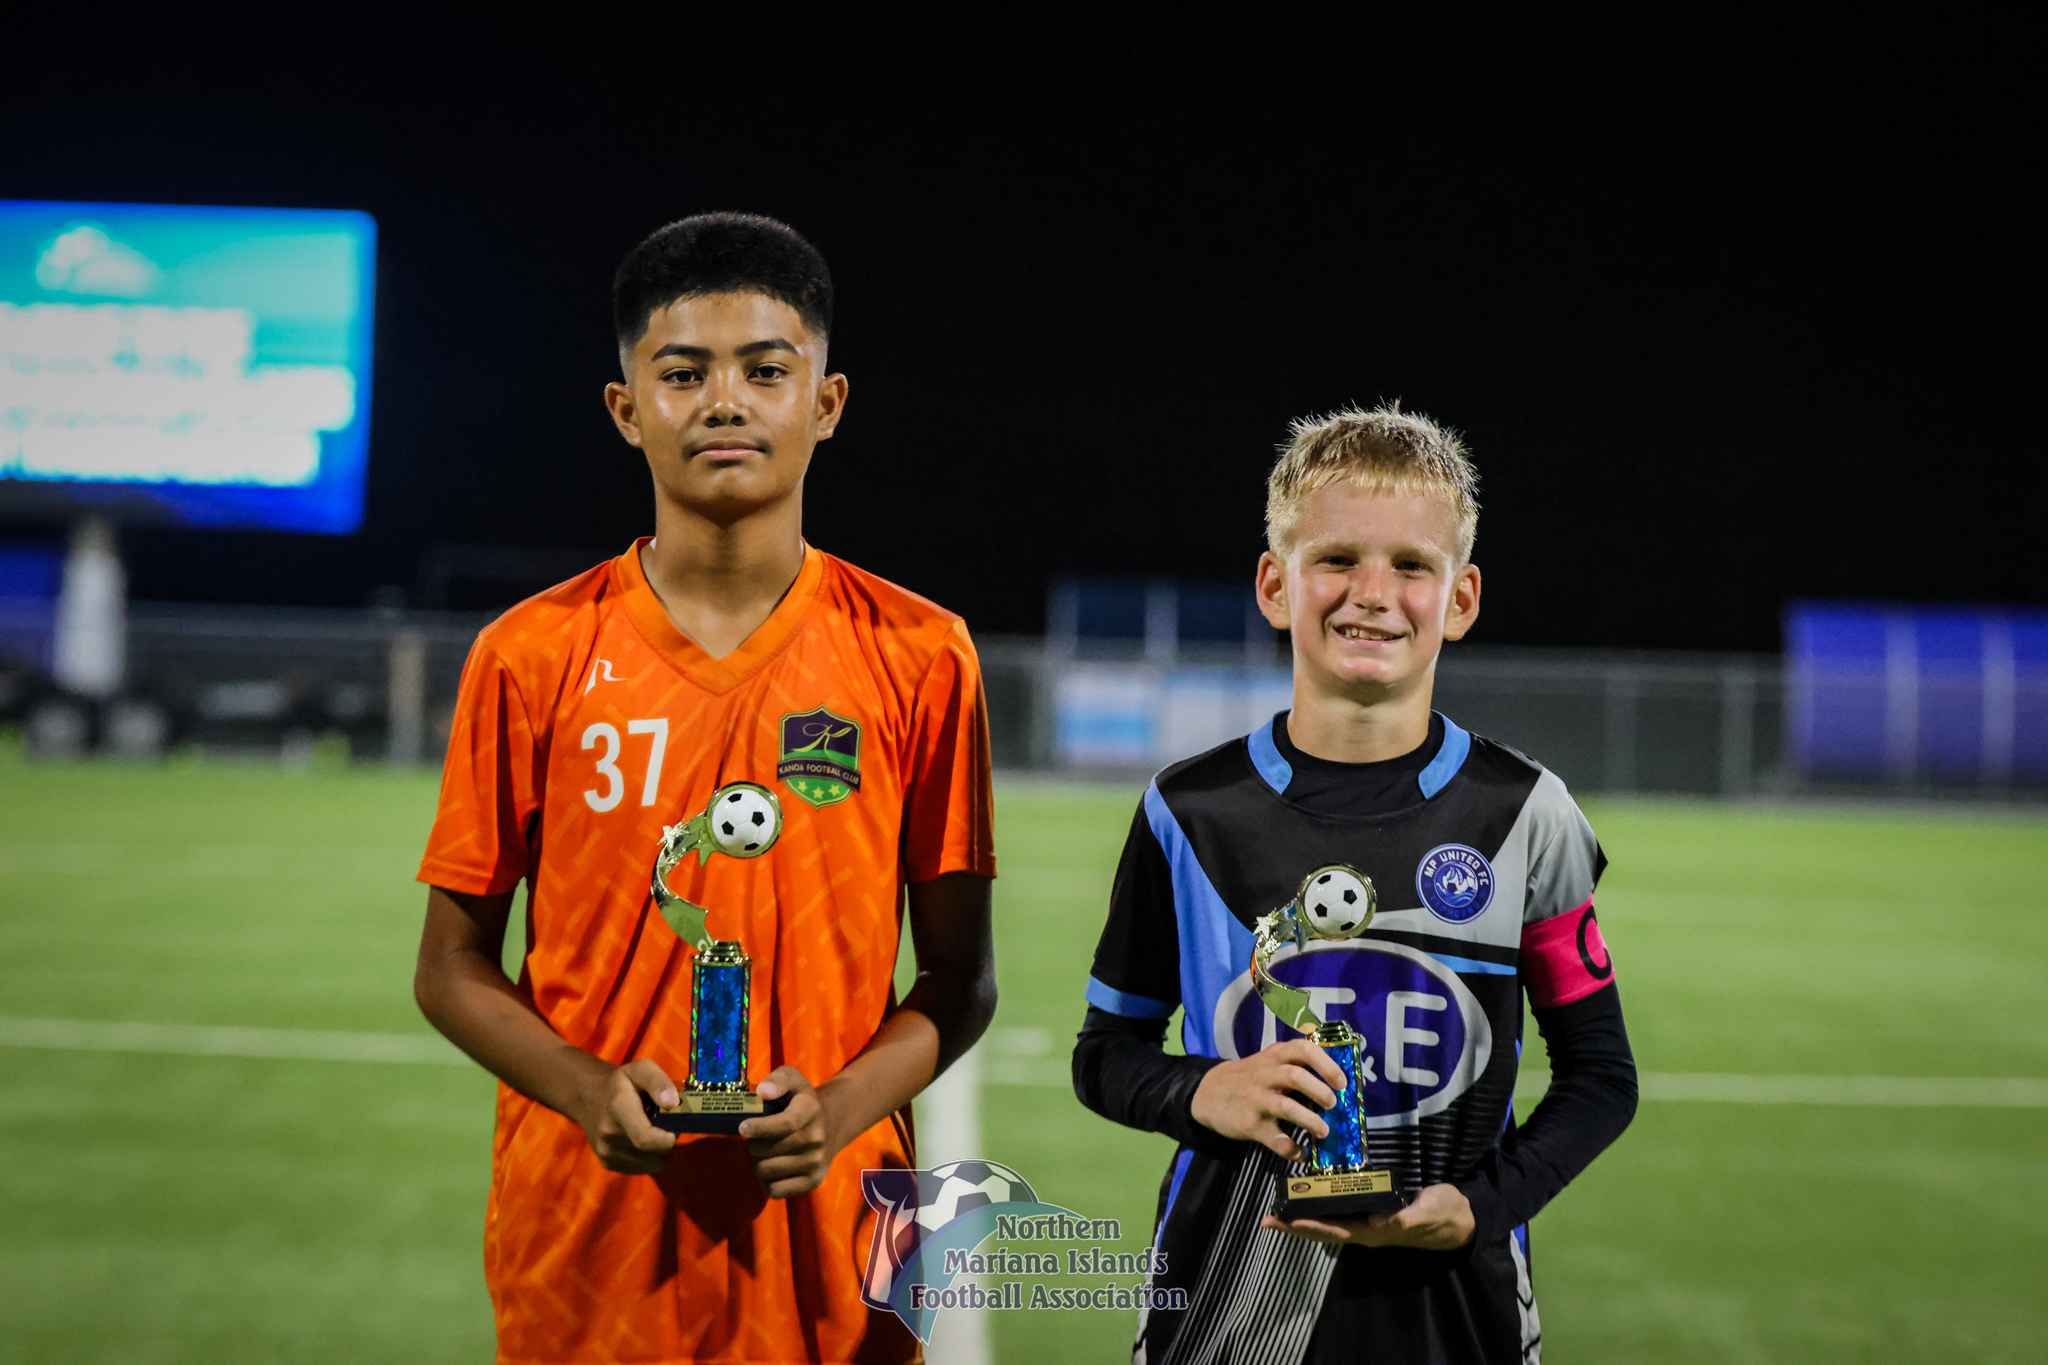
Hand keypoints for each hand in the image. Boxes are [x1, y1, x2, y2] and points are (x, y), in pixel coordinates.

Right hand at [577, 1058, 679, 1174]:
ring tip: (651, 1131)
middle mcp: (609, 1134)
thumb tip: (673, 1103)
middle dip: (667, 1142)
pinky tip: (640, 1140)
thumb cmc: (621, 1082)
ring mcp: (606, 1152)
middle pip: (652, 1153)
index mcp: (618, 1108)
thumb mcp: (640, 1069)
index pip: (646, 1139)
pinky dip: (648, 1158)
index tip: (675, 1126)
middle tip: (666, 1125)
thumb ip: (658, 1082)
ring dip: (658, 1151)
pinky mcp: (607, 1163)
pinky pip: (641, 1169)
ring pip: (650, 1164)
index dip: (668, 1138)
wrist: (587, 1096)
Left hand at [739, 1066, 836, 1197]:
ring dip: (758, 1162)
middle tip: (755, 1140)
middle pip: (769, 1150)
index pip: (786, 1123)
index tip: (742, 1128)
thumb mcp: (792, 1080)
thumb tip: (763, 1092)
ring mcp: (816, 1162)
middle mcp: (817, 1138)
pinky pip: (775, 1190)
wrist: (831, 1125)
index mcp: (810, 1110)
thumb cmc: (800, 1101)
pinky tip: (769, 1169)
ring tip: (763, 1153)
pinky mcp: (813, 1181)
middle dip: (754, 1145)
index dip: (760, 1127)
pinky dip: (765, 1182)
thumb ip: (777, 1080)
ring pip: (768, 1171)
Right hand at [1190, 1039, 1347, 1160]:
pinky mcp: (1250, 1125)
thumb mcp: (1268, 1062)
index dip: (1326, 1064)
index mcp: (1275, 1057)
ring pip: (1287, 1108)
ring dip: (1311, 1121)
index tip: (1341, 1081)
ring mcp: (1256, 1100)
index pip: (1303, 1050)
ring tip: (1323, 1131)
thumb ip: (1297, 1066)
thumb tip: (1343, 1082)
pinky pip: (1276, 1140)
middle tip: (1333, 1104)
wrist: (1207, 1093)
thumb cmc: (1249, 1078)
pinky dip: (1293, 1150)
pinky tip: (1302, 1153)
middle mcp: (1265, 1075)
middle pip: (1296, 1077)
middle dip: (1320, 1092)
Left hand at [1261, 1182, 1475, 1249]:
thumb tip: (1380, 1222)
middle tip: (1268, 1218)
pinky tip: (1308, 1196)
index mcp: (1375, 1231)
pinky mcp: (1371, 1209)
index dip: (1310, 1227)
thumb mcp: (1428, 1211)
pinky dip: (1320, 1205)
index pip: (1336, 1231)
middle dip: (1295, 1225)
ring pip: (1328, 1221)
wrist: (1459, 1215)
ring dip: (1302, 1216)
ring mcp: (1367, 1220)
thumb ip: (1406, 1218)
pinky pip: (1339, 1209)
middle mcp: (1366, 1229)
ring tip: (1277, 1210)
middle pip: (1324, 1229)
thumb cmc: (1443, 1212)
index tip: (1286, 1221)